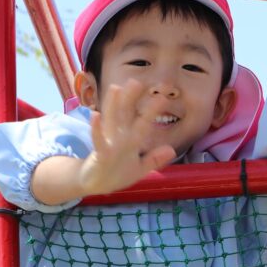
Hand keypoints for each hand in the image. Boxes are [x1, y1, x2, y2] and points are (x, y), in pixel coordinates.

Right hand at [78, 80, 176, 194]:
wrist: (95, 186)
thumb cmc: (116, 175)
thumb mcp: (139, 170)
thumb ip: (154, 160)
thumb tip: (171, 150)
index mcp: (130, 140)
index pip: (142, 122)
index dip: (151, 110)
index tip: (162, 96)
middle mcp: (119, 137)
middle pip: (126, 115)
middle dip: (130, 99)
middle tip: (136, 81)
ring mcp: (109, 143)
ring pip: (112, 121)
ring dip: (113, 105)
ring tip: (115, 88)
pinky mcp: (100, 154)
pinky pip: (99, 140)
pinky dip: (97, 129)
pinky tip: (95, 115)